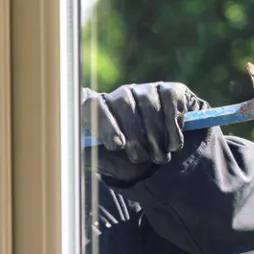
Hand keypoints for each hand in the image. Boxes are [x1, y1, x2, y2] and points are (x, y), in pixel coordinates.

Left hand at [81, 82, 209, 182]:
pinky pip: (170, 101)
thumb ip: (90, 154)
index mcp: (97, 110)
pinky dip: (172, 127)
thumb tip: (79, 147)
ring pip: (148, 103)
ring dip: (156, 135)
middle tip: (140, 157)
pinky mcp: (169, 90)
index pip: (90, 104)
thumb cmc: (125, 161)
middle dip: (134, 135)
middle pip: (122, 103)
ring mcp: (144, 90)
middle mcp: (119, 95)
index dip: (104, 123)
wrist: (159, 163)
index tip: (116, 145)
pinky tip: (173, 145)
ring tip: (159, 157)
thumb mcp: (107, 163)